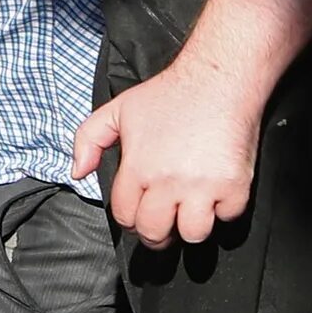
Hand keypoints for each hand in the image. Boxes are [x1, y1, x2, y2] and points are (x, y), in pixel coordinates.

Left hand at [70, 55, 266, 248]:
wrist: (218, 78)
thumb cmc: (170, 94)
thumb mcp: (118, 109)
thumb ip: (88, 140)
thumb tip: (78, 173)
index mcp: (137, 168)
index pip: (125, 216)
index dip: (132, 217)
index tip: (142, 211)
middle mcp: (167, 182)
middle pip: (155, 233)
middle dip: (157, 232)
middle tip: (165, 220)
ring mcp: (202, 186)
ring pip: (193, 234)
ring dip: (192, 226)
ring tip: (192, 210)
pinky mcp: (233, 185)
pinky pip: (228, 217)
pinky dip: (225, 208)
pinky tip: (218, 191)